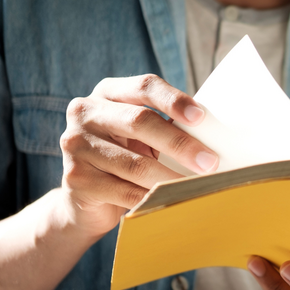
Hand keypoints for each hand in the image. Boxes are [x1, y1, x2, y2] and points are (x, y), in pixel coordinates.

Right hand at [59, 74, 217, 235]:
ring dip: (172, 178)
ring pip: (135, 163)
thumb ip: (165, 126)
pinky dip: (153, 199)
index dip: (174, 100)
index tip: (201, 117)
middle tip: (210, 162)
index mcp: (107, 93)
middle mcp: (85, 113)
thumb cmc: (124, 160)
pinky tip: (171, 202)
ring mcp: (76, 145)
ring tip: (197, 187)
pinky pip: (125, 192)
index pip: (143, 87)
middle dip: (181, 143)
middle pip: (140, 122)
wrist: (82, 202)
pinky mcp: (76, 178)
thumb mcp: (140, 136)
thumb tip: (213, 134)